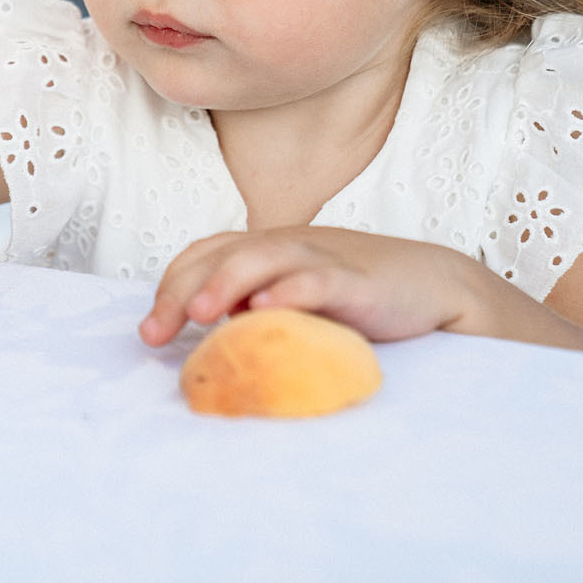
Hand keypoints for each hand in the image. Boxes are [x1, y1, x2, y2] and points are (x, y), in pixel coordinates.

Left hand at [138, 226, 488, 345]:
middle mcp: (286, 244)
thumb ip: (255, 309)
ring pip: (261, 257)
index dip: (170, 288)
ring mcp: (320, 257)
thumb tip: (212, 337)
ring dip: (224, 283)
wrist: (432, 283)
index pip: (202, 256)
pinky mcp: (355, 279)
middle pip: (219, 255)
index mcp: (266, 248)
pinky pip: (317, 278)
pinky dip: (289, 288)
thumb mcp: (296, 300)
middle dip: (181, 292)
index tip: (150, 334)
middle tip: (156, 335)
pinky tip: (266, 307)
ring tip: (197, 314)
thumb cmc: (356, 297)